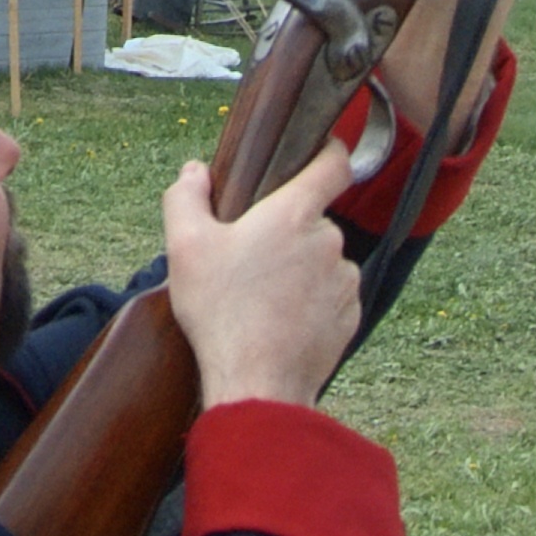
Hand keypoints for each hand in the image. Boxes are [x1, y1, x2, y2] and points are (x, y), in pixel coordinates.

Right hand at [166, 134, 365, 410]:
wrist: (256, 384)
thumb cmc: (220, 312)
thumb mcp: (185, 248)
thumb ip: (185, 198)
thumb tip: (193, 171)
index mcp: (295, 213)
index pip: (334, 163)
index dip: (329, 151)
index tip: (320, 151)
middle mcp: (329, 241)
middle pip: (314, 220)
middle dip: (288, 232)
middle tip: (252, 258)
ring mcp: (344, 281)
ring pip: (323, 261)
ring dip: (300, 270)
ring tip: (262, 298)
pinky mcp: (350, 317)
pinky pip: (331, 297)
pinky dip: (311, 303)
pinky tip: (280, 321)